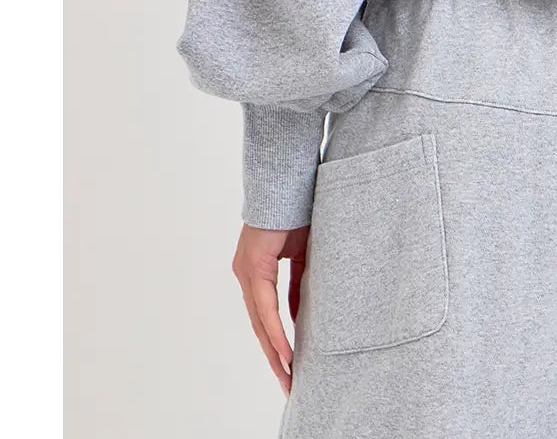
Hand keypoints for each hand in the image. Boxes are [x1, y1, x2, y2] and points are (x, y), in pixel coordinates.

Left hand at [232, 222, 309, 396]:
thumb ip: (298, 283)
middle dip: (274, 357)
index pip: (265, 316)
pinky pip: (265, 307)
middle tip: (288, 384)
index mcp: (256, 271)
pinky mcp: (253, 267)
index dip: (276, 342)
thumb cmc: (296, 211)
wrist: (288, 181)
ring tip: (287, 376)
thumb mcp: (302, 255)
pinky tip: (285, 352)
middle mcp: (246, 274)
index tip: (289, 366)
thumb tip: (300, 312)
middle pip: (259, 326)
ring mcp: (246, 271)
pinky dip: (275, 330)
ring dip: (274, 352)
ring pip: (260, 321)